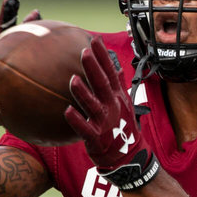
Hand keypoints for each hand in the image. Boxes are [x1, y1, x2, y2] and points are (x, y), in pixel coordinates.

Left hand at [64, 37, 152, 178]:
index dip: (103, 56)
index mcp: (117, 97)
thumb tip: (117, 68)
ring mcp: (104, 122)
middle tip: (85, 52)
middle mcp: (112, 106)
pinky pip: (85, 128)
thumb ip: (118, 86)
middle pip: (102, 84)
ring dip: (83, 93)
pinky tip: (67, 111)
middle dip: (94, 68)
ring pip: (93, 105)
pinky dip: (77, 121)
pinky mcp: (96, 138)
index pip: (111, 72)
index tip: (95, 40)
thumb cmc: (123, 129)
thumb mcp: (125, 104)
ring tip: (73, 79)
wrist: (128, 156)